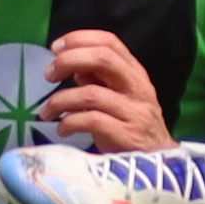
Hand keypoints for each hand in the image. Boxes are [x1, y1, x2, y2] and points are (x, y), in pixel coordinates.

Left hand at [38, 28, 173, 152]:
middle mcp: (138, 87)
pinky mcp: (127, 135)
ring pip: (91, 93)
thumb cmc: (131, 128)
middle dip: (69, 61)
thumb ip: (98, 80)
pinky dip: (70, 123)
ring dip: (60, 100)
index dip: (79, 39)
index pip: (109, 42)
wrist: (157, 164)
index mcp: (135, 73)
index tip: (55, 48)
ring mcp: (135, 111)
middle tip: (49, 75)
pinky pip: (92, 121)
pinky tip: (62, 129)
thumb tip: (71, 65)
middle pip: (103, 58)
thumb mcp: (118, 98)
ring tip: (47, 112)